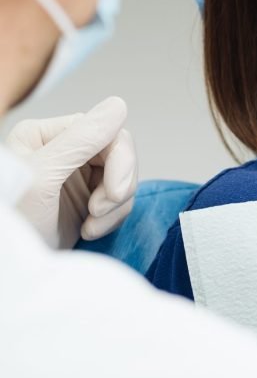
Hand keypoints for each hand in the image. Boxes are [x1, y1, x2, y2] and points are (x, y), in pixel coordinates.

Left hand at [8, 96, 137, 248]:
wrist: (9, 272)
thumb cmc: (13, 224)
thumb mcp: (42, 178)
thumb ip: (80, 140)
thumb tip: (119, 104)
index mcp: (48, 135)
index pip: (105, 130)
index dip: (120, 159)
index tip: (114, 193)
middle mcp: (65, 151)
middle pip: (119, 153)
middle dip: (118, 185)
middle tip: (100, 212)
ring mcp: (77, 177)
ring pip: (124, 177)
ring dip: (115, 206)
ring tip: (91, 226)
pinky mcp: (87, 202)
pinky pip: (120, 200)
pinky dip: (112, 218)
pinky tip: (89, 231)